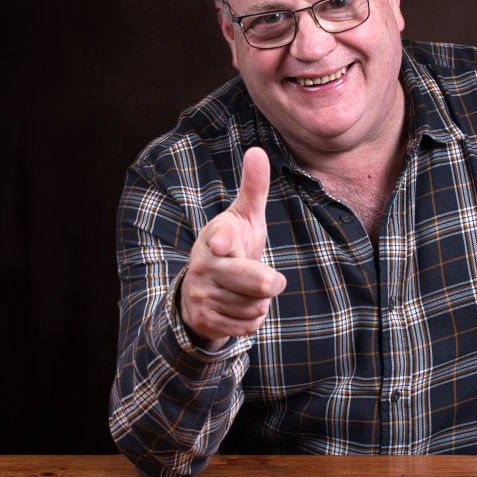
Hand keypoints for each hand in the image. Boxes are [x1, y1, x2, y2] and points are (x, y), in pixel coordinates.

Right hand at [180, 147, 285, 349]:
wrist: (201, 289)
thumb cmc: (234, 244)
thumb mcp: (244, 216)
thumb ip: (253, 187)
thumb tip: (257, 150)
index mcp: (216, 236)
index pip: (221, 237)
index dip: (224, 241)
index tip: (223, 245)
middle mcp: (204, 265)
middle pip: (252, 280)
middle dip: (268, 282)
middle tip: (275, 280)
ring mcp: (202, 294)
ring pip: (255, 306)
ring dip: (260, 301)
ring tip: (247, 290)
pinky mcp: (205, 320)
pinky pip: (247, 326)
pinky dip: (252, 319)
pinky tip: (241, 307)